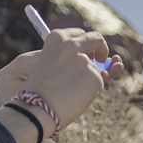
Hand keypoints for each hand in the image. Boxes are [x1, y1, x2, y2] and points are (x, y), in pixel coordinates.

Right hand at [0, 28, 122, 128]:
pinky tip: (75, 98)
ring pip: (97, 68)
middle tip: (100, 59)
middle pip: (97, 39)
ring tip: (70, 92)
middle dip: (101, 49)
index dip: (86, 43)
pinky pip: (99, 83)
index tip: (88, 52)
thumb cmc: (41, 91)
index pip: (79, 34)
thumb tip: (105, 61)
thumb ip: (72, 58)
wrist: (37, 109)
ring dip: (90, 78)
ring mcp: (84, 60)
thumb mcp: (50, 65)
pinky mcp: (94, 76)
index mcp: (57, 38)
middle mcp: (71, 44)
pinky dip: (92, 91)